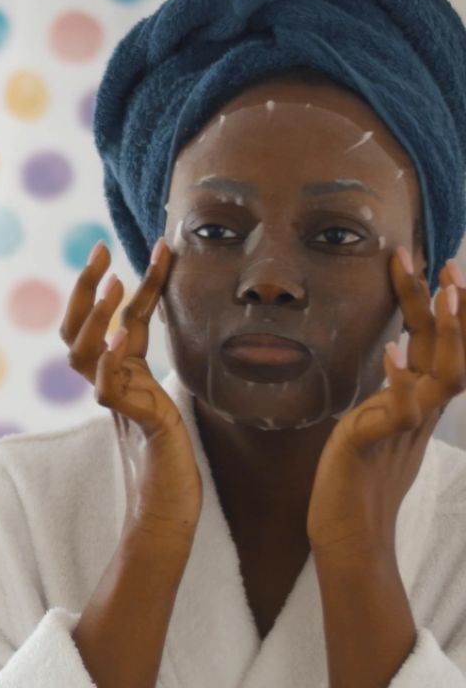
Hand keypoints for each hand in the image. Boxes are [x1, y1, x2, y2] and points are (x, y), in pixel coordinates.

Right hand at [61, 238, 200, 537]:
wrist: (170, 482)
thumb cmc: (166, 428)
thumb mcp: (157, 372)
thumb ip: (147, 338)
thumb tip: (155, 290)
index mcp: (111, 364)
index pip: (100, 315)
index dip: (100, 281)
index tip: (105, 244)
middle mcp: (103, 377)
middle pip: (74, 328)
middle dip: (83, 288)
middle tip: (100, 254)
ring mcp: (110, 396)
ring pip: (82, 353)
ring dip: (95, 316)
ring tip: (113, 285)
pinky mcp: (127, 416)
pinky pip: (107, 386)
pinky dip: (110, 359)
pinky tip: (121, 334)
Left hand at [307, 253, 465, 558]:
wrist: (349, 536)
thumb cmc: (354, 480)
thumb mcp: (372, 425)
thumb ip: (387, 395)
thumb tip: (393, 360)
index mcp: (415, 403)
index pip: (433, 346)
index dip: (435, 307)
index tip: (433, 264)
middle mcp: (418, 413)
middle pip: (446, 351)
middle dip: (450, 306)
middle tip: (448, 263)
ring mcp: (403, 430)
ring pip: (441, 376)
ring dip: (445, 332)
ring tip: (444, 293)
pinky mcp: (375, 447)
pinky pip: (399, 414)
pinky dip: (400, 384)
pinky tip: (392, 355)